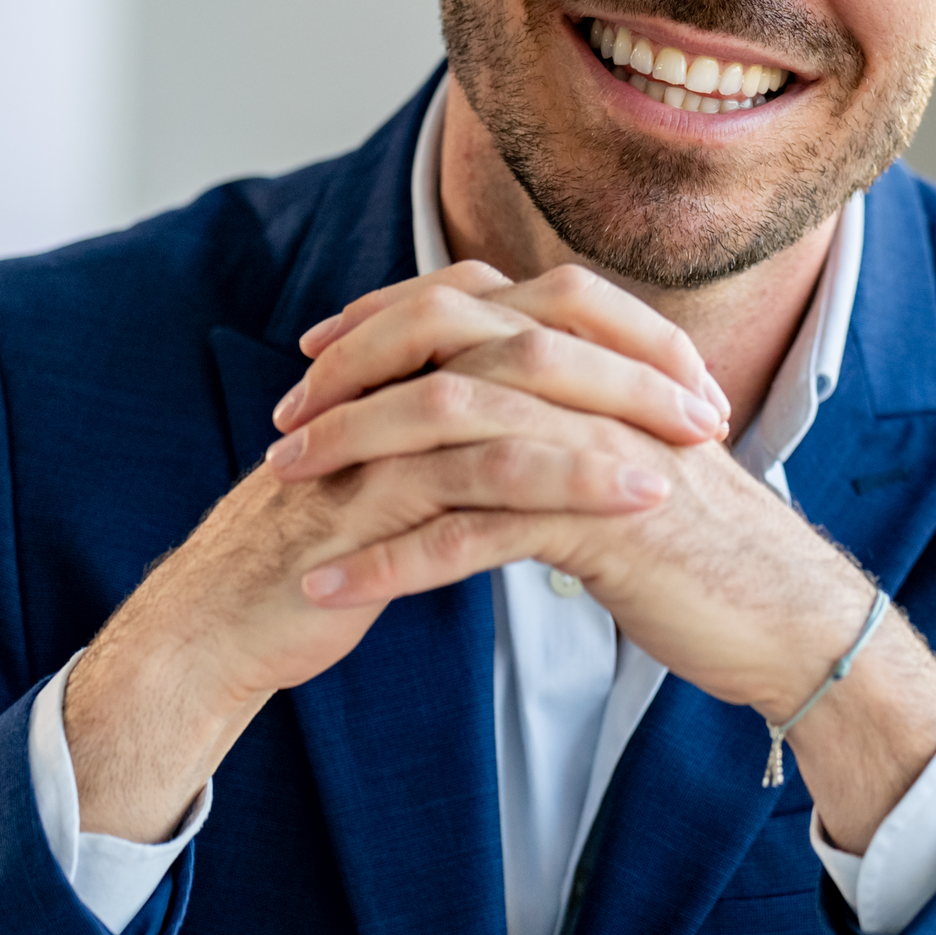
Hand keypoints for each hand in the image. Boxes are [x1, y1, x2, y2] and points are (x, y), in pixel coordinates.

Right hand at [61, 264, 730, 838]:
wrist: (223, 626)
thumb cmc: (322, 558)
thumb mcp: (407, 485)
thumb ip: (468, 444)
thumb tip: (559, 431)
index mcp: (411, 365)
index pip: (533, 308)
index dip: (619, 332)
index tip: (692, 378)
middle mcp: (397, 378)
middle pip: (535, 328)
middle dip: (633, 361)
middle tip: (712, 404)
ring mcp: (380, 430)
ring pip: (515, 389)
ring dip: (616, 413)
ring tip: (695, 448)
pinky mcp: (373, 493)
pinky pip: (483, 471)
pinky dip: (567, 477)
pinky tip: (636, 500)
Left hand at [274, 277, 935, 846]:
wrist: (790, 616)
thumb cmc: (708, 547)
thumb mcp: (632, 457)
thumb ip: (572, 417)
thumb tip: (501, 402)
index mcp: (603, 360)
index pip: (474, 302)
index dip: (387, 316)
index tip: (320, 352)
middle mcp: (598, 386)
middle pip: (447, 345)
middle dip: (352, 377)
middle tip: (285, 421)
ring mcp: (598, 449)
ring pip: (446, 429)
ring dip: (351, 458)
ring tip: (283, 492)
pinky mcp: (597, 524)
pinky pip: (468, 534)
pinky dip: (388, 561)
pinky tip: (330, 589)